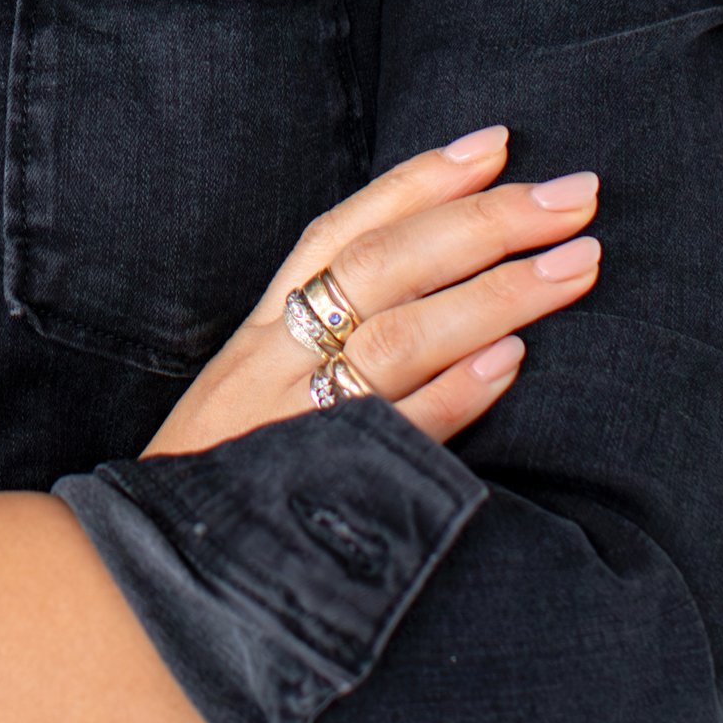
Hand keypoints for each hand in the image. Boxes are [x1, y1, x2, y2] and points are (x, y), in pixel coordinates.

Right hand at [142, 127, 599, 460]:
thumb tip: (428, 291)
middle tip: (574, 196)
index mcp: (262, 330)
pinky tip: (511, 362)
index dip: (420, 180)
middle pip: (385, 264)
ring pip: (399, 334)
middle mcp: (273, 359)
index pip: (345, 228)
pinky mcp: (312, 483)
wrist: (146, 578)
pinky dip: (452, 393)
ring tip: (576, 267)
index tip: (498, 143)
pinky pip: (393, 430)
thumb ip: (319, 344)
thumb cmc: (220, 482)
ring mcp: (291, 419)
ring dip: (496, 294)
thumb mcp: (252, 395)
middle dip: (486, 221)